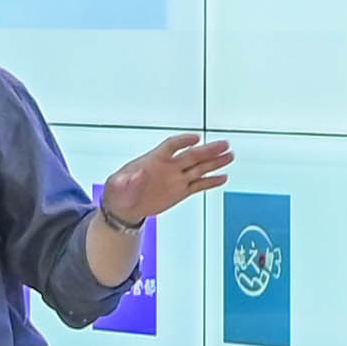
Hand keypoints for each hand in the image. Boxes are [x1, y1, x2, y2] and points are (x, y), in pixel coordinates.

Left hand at [94, 132, 233, 230]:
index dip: (182, 142)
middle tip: (224, 144)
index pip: (171, 146)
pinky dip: (211, 182)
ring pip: (199, 168)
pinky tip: (223, 177)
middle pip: (191, 156)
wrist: (124, 207)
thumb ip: (126, 180)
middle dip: (207, 151)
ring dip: (214, 163)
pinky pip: (198, 185)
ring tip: (230, 156)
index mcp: (153, 160)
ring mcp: (176, 178)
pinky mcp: (180, 191)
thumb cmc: (118, 191)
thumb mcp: (116, 185)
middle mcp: (168, 167)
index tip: (195, 138)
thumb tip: (135, 175)